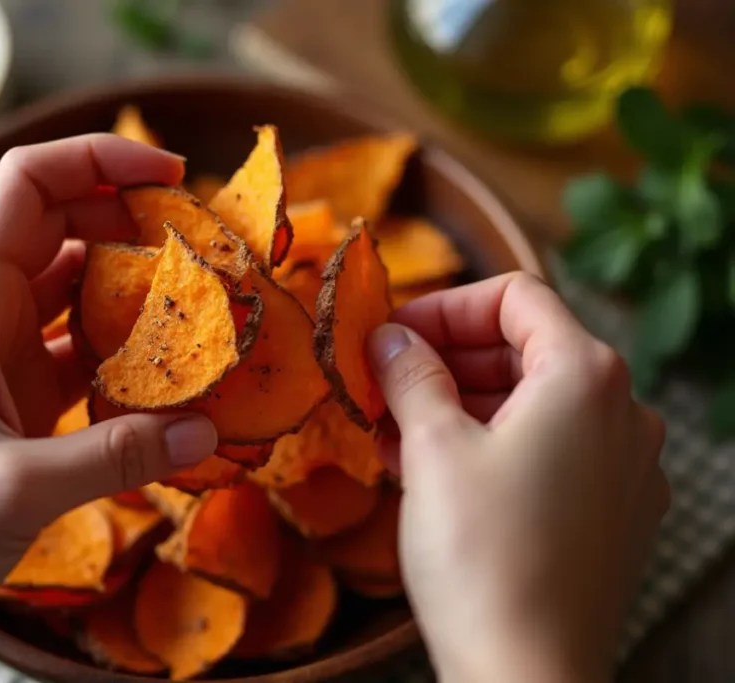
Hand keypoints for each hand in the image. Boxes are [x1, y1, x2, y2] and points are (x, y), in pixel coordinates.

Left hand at [0, 135, 217, 682]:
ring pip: (71, 290)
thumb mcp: (15, 488)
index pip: (27, 186)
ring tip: (199, 300)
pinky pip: (76, 352)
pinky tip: (167, 372)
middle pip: (58, 227)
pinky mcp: (11, 401)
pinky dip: (121, 352)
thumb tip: (209, 432)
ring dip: (131, 288)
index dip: (97, 161)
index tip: (170, 175)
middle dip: (130, 221)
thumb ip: (118, 455)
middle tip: (202, 243)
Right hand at [368, 273, 667, 682]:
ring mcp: (625, 467)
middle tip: (382, 384)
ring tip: (393, 433)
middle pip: (524, 350)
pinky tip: (432, 472)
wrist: (528, 675)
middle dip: (444, 361)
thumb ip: (411, 374)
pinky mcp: (612, 514)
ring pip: (532, 406)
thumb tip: (390, 338)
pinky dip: (490, 447)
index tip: (391, 335)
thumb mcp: (432, 447)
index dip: (443, 307)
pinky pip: (548, 453)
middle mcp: (623, 412)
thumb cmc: (484, 556)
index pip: (515, 297)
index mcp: (585, 376)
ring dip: (459, 406)